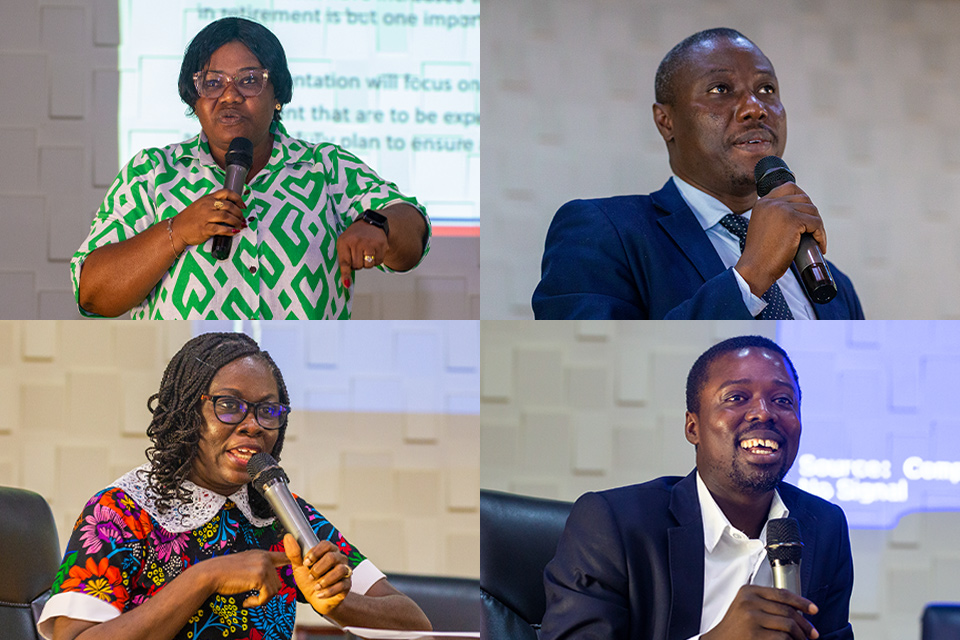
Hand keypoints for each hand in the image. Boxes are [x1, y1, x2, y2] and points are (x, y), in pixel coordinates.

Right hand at [169, 189, 247, 250]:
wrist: (177, 229)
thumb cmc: (190, 218)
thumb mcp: (201, 205)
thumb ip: (214, 204)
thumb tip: (233, 208)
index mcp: (207, 198)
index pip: (226, 193)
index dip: (238, 199)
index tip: (243, 206)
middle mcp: (207, 205)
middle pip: (229, 206)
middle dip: (239, 213)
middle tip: (243, 219)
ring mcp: (205, 217)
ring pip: (226, 217)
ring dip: (237, 222)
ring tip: (240, 226)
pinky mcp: (204, 228)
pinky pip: (221, 229)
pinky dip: (230, 231)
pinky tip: (234, 232)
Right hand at [199, 549, 289, 607]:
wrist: (211, 574)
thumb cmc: (224, 572)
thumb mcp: (244, 564)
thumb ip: (258, 567)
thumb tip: (269, 578)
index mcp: (261, 554)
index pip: (284, 556)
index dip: (291, 563)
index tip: (296, 567)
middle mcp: (264, 558)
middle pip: (278, 581)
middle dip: (267, 592)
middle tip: (254, 596)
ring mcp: (263, 566)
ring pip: (274, 590)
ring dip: (262, 598)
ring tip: (249, 598)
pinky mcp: (260, 577)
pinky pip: (267, 595)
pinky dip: (257, 602)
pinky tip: (247, 601)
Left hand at [283, 534, 351, 614]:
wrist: (315, 600)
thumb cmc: (309, 581)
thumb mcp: (299, 567)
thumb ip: (294, 553)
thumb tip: (288, 537)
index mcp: (328, 551)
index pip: (326, 545)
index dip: (315, 553)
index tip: (306, 562)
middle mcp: (339, 559)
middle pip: (332, 557)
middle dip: (318, 568)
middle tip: (311, 576)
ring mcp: (345, 571)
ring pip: (340, 570)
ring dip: (325, 580)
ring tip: (316, 586)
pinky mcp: (347, 584)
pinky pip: (342, 585)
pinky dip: (328, 591)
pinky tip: (320, 593)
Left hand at [336, 218, 389, 287]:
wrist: (371, 223)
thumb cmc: (354, 238)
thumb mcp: (344, 244)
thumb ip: (344, 262)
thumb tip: (347, 284)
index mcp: (344, 241)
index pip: (344, 262)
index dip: (346, 274)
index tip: (347, 284)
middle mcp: (356, 241)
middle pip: (357, 266)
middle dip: (358, 264)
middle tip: (358, 254)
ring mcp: (369, 243)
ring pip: (368, 265)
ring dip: (367, 263)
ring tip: (366, 252)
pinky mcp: (381, 244)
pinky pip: (378, 262)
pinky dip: (376, 260)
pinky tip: (374, 250)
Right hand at [703, 585, 819, 639]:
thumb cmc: (736, 626)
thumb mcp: (747, 606)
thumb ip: (767, 602)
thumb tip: (799, 608)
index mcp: (749, 591)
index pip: (782, 593)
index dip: (801, 602)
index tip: (813, 609)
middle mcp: (749, 602)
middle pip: (788, 611)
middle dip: (804, 624)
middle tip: (812, 633)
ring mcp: (751, 618)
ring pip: (788, 625)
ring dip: (799, 636)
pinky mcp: (755, 635)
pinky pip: (782, 638)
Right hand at [736, 182, 826, 297]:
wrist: (755, 268)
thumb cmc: (760, 255)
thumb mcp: (763, 227)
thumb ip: (775, 216)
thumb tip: (799, 215)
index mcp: (762, 203)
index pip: (789, 187)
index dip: (802, 198)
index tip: (807, 214)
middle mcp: (771, 202)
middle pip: (804, 198)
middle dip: (812, 215)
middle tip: (813, 231)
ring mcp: (782, 210)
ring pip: (812, 211)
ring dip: (818, 226)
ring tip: (816, 240)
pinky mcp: (793, 221)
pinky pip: (816, 223)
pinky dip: (821, 235)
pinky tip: (819, 244)